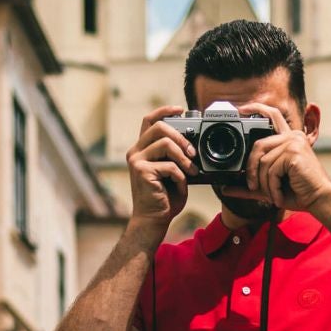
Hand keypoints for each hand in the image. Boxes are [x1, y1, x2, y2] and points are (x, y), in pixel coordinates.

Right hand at [127, 107, 193, 236]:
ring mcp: (136, 161)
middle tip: (193, 152)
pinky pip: (169, 166)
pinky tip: (181, 185)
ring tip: (191, 170)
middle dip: (181, 137)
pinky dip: (180, 176)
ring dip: (184, 157)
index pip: (150, 120)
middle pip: (159, 126)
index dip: (165, 110)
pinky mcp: (141, 171)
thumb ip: (177, 157)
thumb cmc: (165, 199)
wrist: (153, 221)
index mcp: (143, 149)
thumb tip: (194, 144)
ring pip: (165, 143)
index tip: (180, 109)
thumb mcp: (174, 172)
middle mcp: (136, 152)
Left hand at [222, 103, 330, 215]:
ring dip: (265, 183)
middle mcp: (293, 136)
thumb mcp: (269, 187)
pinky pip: (271, 170)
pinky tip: (280, 195)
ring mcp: (294, 143)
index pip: (272, 115)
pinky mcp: (294, 153)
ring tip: (274, 194)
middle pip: (259, 145)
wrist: (320, 200)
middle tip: (252, 186)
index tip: (240, 110)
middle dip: (252, 168)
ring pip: (264, 162)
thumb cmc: (299, 192)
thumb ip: (249, 186)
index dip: (256, 108)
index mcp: (289, 138)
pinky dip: (272, 187)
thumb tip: (225, 189)